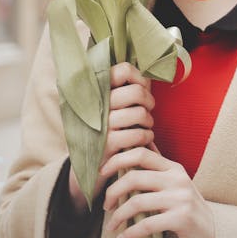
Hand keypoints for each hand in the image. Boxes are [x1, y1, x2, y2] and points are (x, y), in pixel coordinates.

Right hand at [66, 63, 154, 213]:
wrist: (88, 167)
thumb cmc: (106, 131)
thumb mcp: (110, 107)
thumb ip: (126, 89)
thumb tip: (148, 76)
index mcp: (95, 89)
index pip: (123, 70)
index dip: (140, 78)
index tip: (142, 88)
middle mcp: (95, 104)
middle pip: (136, 92)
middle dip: (149, 101)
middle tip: (147, 109)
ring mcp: (100, 124)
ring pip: (140, 113)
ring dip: (149, 121)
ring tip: (145, 126)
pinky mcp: (106, 144)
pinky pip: (138, 134)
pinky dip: (147, 137)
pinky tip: (143, 140)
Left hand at [101, 147, 216, 237]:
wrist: (215, 233)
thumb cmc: (189, 209)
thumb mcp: (176, 183)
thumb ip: (157, 168)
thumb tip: (138, 146)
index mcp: (173, 168)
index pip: (141, 153)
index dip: (117, 160)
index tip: (102, 173)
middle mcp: (178, 179)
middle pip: (134, 177)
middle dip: (113, 191)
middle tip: (105, 205)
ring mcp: (180, 199)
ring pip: (137, 202)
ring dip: (118, 216)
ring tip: (110, 226)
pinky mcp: (181, 219)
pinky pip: (147, 224)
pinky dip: (129, 233)